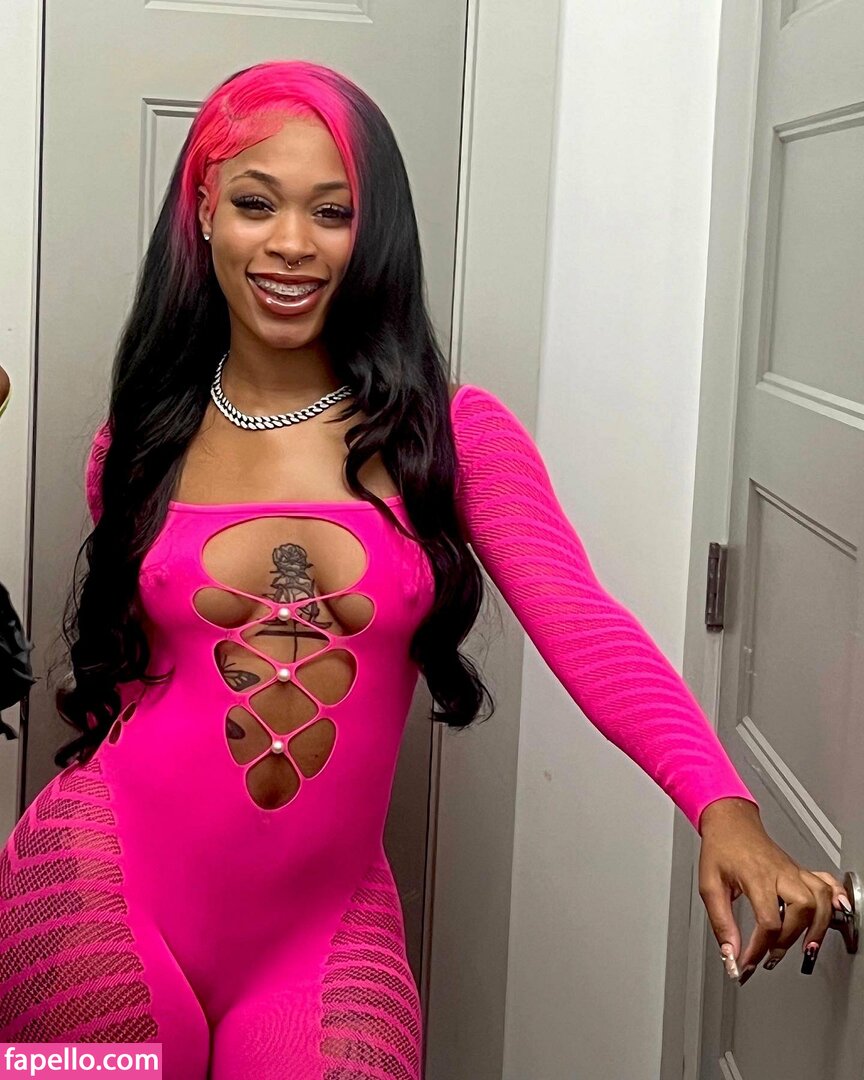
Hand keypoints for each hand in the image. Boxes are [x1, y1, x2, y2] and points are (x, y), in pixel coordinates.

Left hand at [697, 798, 849, 984]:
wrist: (730, 822)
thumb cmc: (720, 848)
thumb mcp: (710, 886)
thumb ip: (721, 922)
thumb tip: (730, 953)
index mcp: (757, 877)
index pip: (768, 921)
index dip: (759, 949)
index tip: (747, 963)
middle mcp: (781, 874)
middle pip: (801, 910)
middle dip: (789, 940)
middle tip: (771, 956)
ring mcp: (794, 871)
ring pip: (820, 900)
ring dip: (817, 928)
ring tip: (805, 948)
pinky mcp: (800, 871)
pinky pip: (827, 883)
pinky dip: (836, 900)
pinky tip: (837, 913)